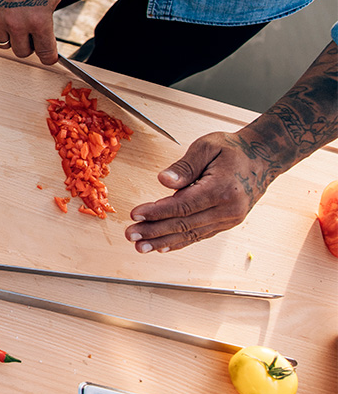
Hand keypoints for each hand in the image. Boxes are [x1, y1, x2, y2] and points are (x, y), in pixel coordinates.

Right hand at [0, 0, 61, 64]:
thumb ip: (48, 16)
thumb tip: (45, 31)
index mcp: (39, 21)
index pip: (46, 53)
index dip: (49, 58)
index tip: (48, 57)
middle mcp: (18, 24)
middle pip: (22, 52)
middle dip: (28, 47)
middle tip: (29, 37)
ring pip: (3, 44)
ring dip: (9, 38)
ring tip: (13, 24)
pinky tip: (0, 16)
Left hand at [124, 131, 269, 252]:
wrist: (263, 158)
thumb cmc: (233, 149)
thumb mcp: (207, 147)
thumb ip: (185, 166)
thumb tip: (163, 180)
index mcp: (221, 189)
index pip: (183, 205)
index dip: (157, 212)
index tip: (136, 214)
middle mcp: (227, 209)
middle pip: (185, 224)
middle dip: (154, 231)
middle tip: (131, 235)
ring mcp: (229, 219)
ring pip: (191, 234)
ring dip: (163, 241)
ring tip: (141, 246)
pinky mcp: (227, 223)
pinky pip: (200, 235)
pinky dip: (180, 242)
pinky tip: (162, 246)